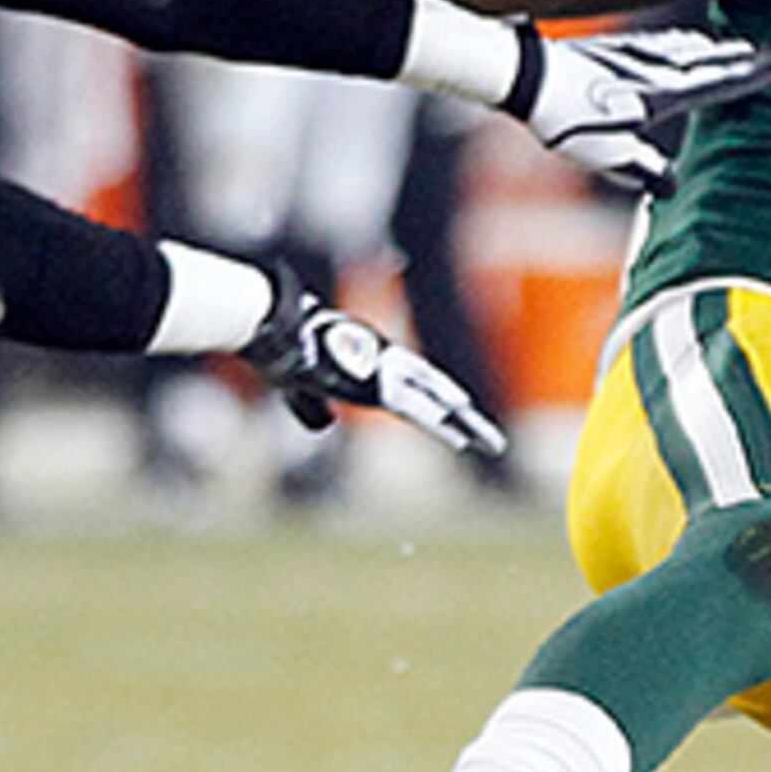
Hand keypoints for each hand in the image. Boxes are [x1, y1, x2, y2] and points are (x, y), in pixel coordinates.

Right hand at [245, 273, 508, 459]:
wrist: (277, 328)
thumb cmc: (284, 350)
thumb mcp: (301, 385)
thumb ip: (313, 406)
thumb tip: (324, 425)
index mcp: (373, 358)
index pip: (417, 382)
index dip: (440, 399)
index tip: (462, 413)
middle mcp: (387, 362)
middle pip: (436, 393)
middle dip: (465, 418)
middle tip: (493, 440)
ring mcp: (386, 372)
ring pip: (435, 403)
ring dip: (464, 425)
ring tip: (491, 443)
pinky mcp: (377, 386)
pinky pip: (416, 410)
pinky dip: (438, 425)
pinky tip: (459, 438)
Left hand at [516, 24, 770, 193]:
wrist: (528, 74)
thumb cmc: (565, 117)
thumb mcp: (605, 154)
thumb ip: (642, 169)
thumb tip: (668, 186)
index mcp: (662, 94)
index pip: (717, 84)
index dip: (749, 79)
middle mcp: (655, 69)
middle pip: (711, 60)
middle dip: (746, 58)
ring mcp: (636, 53)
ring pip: (689, 48)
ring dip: (718, 48)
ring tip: (738, 46)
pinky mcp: (616, 47)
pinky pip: (663, 41)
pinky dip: (684, 41)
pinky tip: (684, 41)